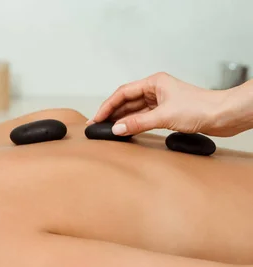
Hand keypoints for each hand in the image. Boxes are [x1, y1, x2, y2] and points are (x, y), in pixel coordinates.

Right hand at [89, 72, 232, 136]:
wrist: (223, 115)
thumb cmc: (200, 108)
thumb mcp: (164, 116)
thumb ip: (137, 123)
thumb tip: (116, 129)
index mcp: (154, 82)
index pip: (123, 92)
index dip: (107, 106)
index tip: (96, 118)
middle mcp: (156, 89)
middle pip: (126, 100)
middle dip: (111, 113)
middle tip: (97, 125)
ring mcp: (161, 101)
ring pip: (134, 110)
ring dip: (122, 119)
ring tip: (107, 129)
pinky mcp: (166, 112)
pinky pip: (143, 117)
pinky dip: (133, 124)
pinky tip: (125, 130)